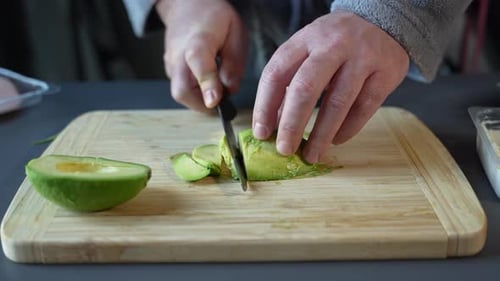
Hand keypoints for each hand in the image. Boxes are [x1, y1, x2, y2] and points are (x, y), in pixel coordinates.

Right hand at [155, 0, 247, 112]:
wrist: (186, 6)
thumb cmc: (215, 18)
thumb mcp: (235, 32)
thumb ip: (234, 63)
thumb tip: (230, 89)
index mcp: (198, 42)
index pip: (199, 65)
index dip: (208, 85)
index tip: (215, 101)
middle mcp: (179, 55)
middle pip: (182, 91)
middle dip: (202, 105)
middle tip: (220, 103)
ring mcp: (171, 64)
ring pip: (180, 93)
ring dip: (199, 100)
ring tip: (215, 86)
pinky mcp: (169, 70)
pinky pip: (181, 88)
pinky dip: (195, 93)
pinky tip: (207, 82)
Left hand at [252, 10, 408, 162]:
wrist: (382, 19)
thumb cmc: (335, 42)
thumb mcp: (308, 50)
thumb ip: (290, 81)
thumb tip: (274, 123)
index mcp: (306, 39)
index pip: (277, 73)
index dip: (265, 106)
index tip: (261, 132)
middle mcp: (333, 45)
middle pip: (305, 88)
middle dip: (292, 124)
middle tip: (284, 149)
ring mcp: (362, 57)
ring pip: (337, 102)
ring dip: (321, 135)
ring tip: (311, 155)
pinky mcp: (386, 73)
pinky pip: (364, 108)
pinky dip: (348, 129)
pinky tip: (336, 140)